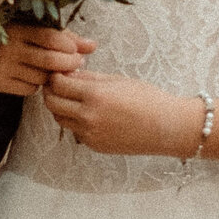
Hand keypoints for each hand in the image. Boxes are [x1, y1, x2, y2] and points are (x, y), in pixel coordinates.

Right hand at [0, 25, 93, 95]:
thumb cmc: (16, 38)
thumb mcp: (36, 30)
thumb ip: (65, 37)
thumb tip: (93, 46)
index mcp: (18, 29)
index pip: (50, 38)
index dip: (69, 45)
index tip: (76, 50)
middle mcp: (8, 48)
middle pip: (49, 61)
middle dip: (69, 63)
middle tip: (77, 63)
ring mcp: (2, 67)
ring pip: (41, 78)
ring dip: (53, 76)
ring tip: (55, 69)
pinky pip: (29, 89)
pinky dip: (37, 85)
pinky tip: (35, 76)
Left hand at [41, 69, 198, 155]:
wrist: (167, 127)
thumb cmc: (148, 99)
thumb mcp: (118, 80)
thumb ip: (90, 78)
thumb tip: (68, 74)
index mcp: (95, 95)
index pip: (58, 84)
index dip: (55, 76)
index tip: (59, 72)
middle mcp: (88, 116)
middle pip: (52, 103)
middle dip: (51, 92)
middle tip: (59, 85)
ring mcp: (90, 134)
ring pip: (60, 119)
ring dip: (61, 108)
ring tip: (73, 99)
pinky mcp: (95, 145)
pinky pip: (75, 131)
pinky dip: (75, 121)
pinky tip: (89, 114)